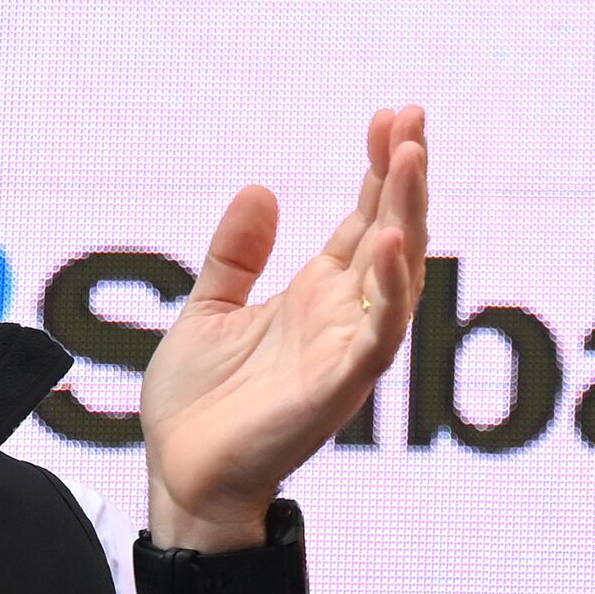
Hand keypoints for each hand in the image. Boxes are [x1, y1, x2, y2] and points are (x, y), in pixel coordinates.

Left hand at [142, 106, 430, 549]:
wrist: (180, 477)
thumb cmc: (198, 407)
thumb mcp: (208, 309)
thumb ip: (236, 255)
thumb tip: (260, 189)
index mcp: (316, 295)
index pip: (365, 220)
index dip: (381, 169)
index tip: (392, 116)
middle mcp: (342, 316)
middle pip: (392, 232)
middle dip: (406, 176)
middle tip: (413, 118)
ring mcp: (344, 350)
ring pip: (397, 274)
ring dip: (408, 215)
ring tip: (409, 157)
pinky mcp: (336, 387)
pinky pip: (376, 335)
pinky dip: (391, 291)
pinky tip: (390, 242)